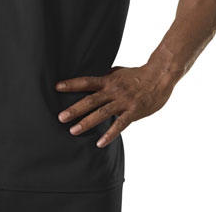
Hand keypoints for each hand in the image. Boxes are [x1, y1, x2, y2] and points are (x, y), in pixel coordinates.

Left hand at [55, 63, 177, 147]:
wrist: (159, 76)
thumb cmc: (136, 75)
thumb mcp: (117, 72)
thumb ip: (104, 78)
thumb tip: (90, 81)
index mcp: (108, 80)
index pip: (86, 81)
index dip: (71, 84)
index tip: (56, 87)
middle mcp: (113, 90)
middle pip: (90, 100)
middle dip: (74, 109)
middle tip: (60, 117)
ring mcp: (123, 102)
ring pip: (102, 113)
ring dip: (87, 122)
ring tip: (73, 130)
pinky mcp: (133, 112)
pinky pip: (120, 124)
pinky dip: (109, 134)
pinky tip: (99, 143)